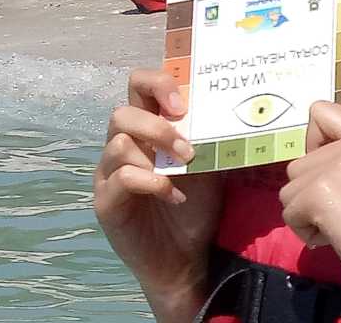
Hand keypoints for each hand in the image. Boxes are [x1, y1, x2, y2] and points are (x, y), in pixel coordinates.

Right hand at [93, 68, 226, 316]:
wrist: (185, 257)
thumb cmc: (196, 207)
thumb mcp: (209, 165)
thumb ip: (207, 136)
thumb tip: (235, 104)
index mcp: (147, 130)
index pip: (138, 87)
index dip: (157, 83)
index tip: (183, 103)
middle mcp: (122, 147)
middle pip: (122, 113)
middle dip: (158, 126)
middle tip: (187, 147)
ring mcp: (109, 174)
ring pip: (118, 143)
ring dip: (157, 154)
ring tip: (185, 171)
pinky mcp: (106, 202)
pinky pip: (121, 178)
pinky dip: (152, 183)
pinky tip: (174, 196)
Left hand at [280, 101, 340, 303]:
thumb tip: (311, 172)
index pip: (321, 112)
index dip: (314, 141)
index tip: (329, 170)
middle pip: (299, 163)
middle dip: (312, 193)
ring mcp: (336, 165)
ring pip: (290, 189)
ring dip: (307, 214)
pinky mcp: (319, 191)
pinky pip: (289, 212)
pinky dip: (305, 231)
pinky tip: (334, 237)